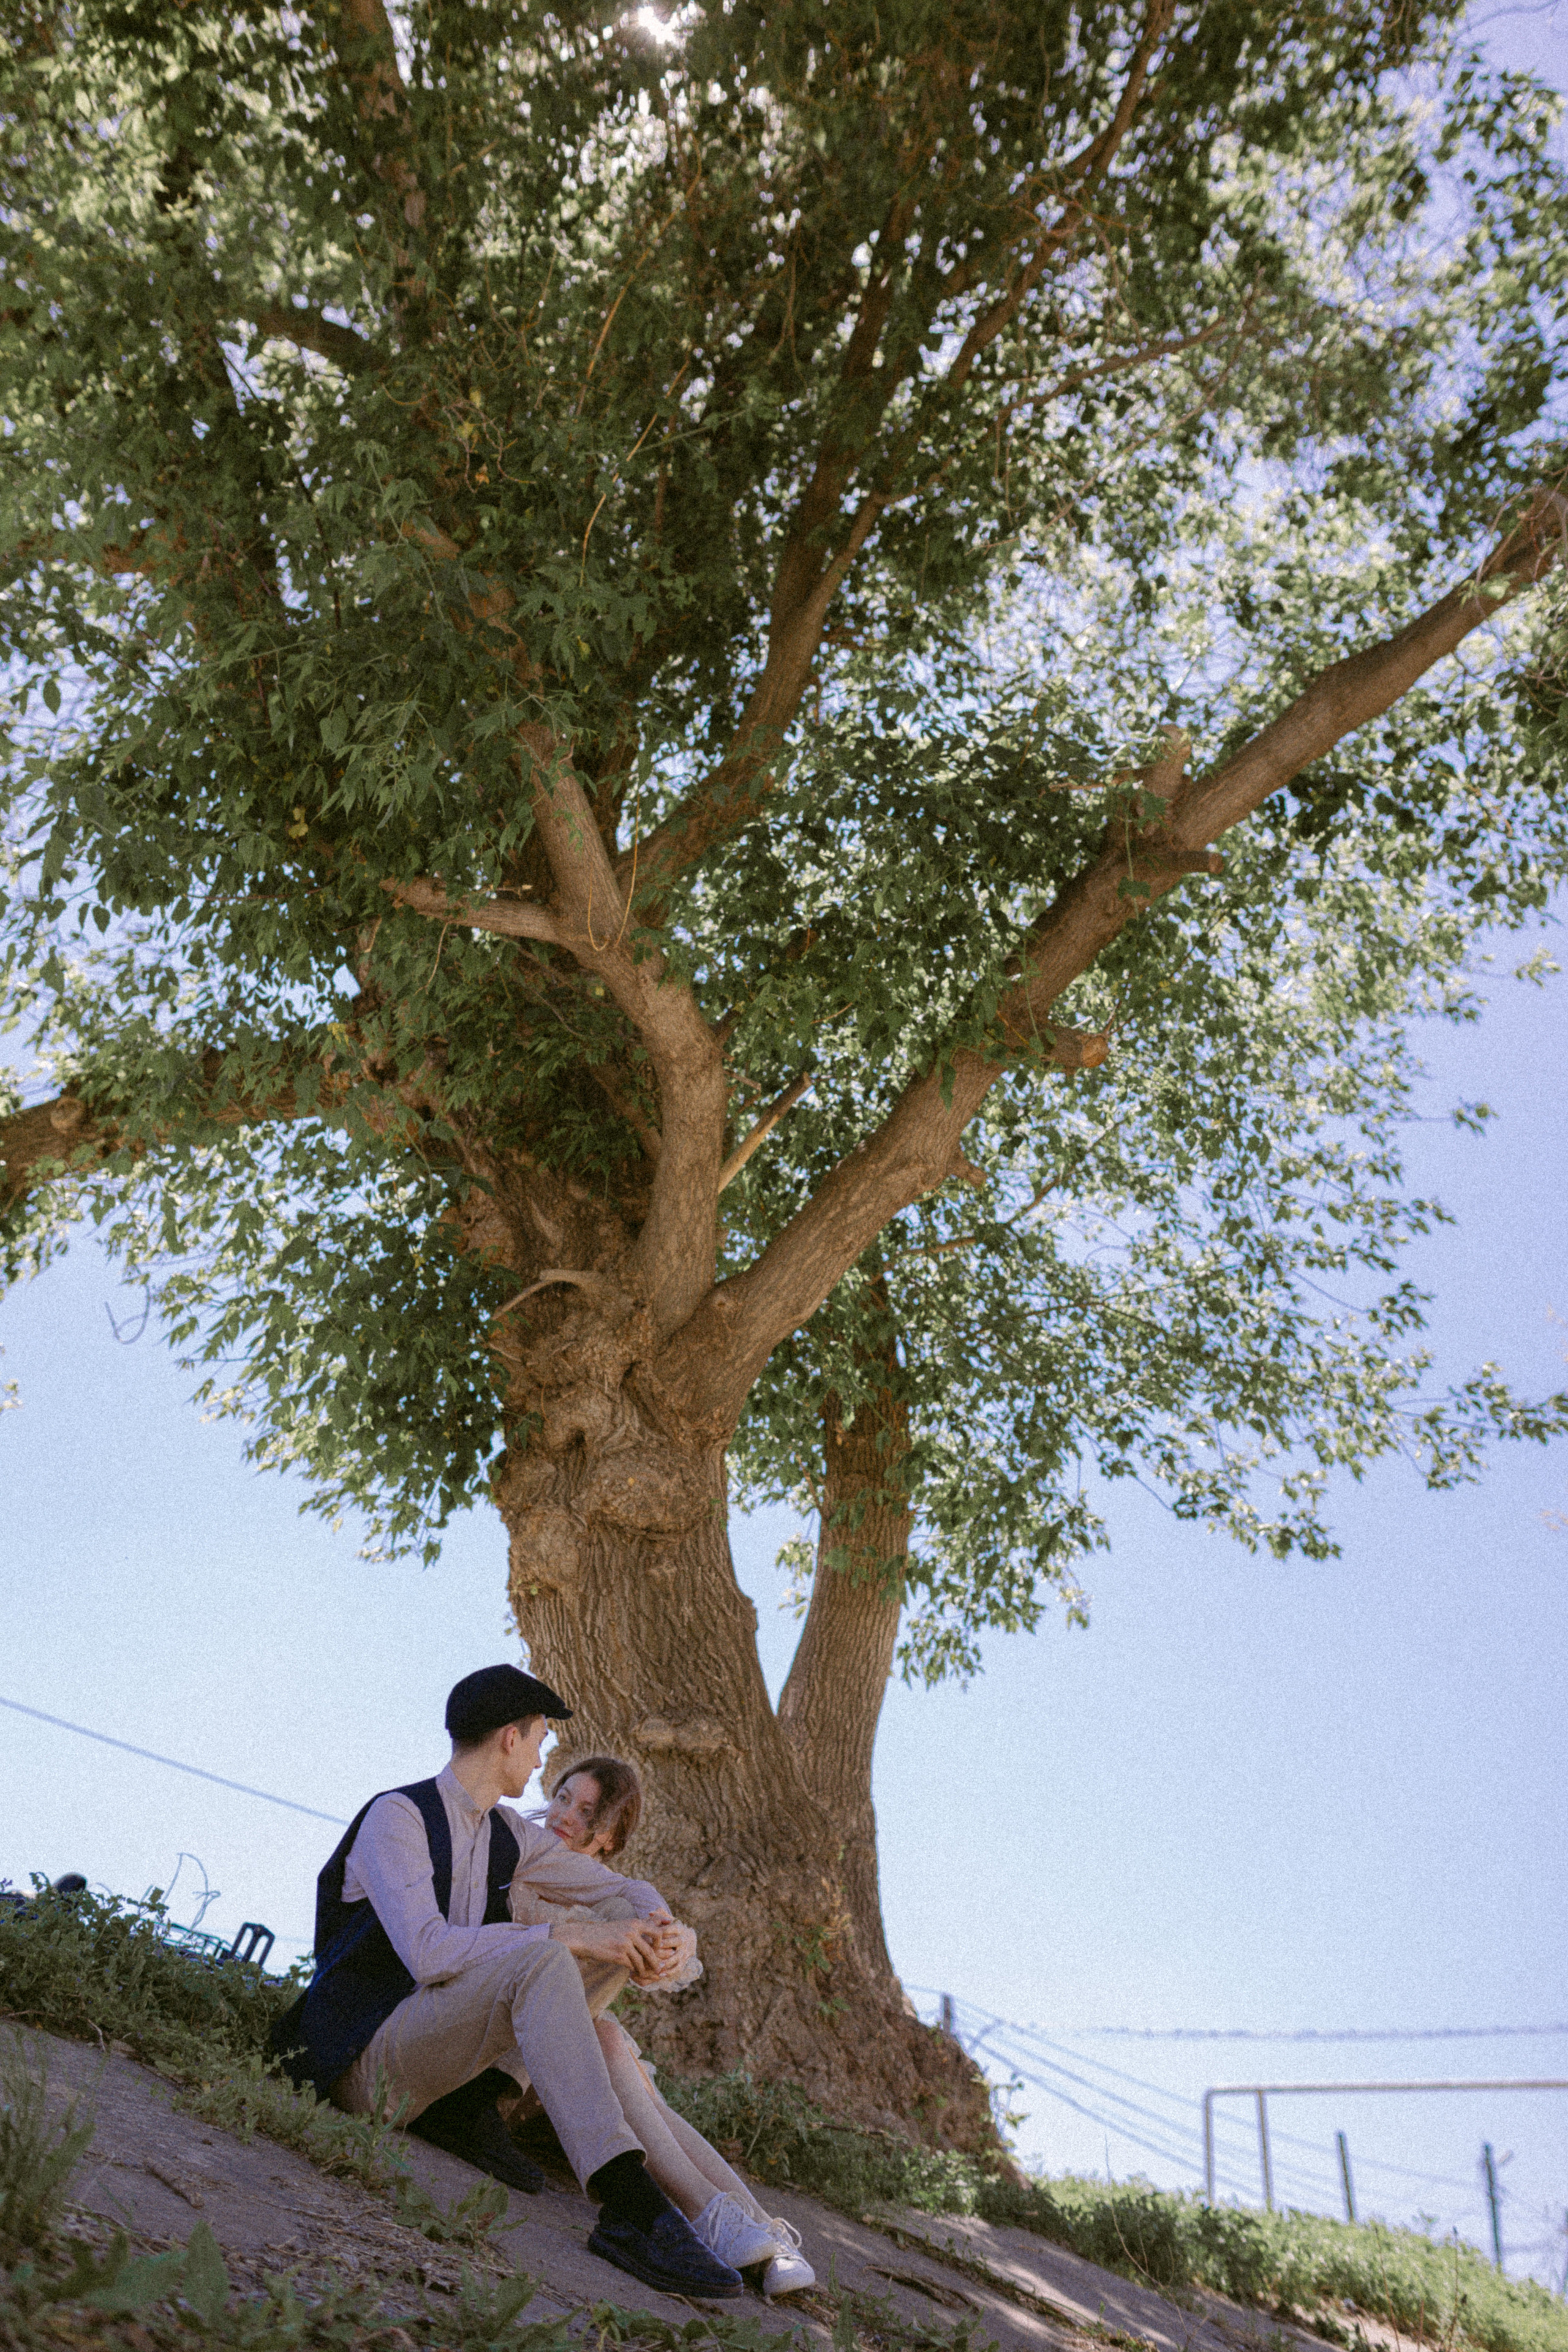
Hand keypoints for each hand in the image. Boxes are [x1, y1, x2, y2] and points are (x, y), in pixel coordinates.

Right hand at [548, 1916, 674, 1976]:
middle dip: (656, 1962)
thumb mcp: (624, 1925)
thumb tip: (658, 1927)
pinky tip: (634, 1973)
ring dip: (644, 1970)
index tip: (659, 1950)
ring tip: (646, 1974)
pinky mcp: (618, 1955)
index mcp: (635, 1923)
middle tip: (660, 1969)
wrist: (586, 1937)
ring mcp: (625, 1944)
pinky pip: (631, 1966)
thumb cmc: (606, 1932)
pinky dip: (634, 1971)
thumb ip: (639, 1927)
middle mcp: (632, 1931)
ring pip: (641, 1961)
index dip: (661, 1943)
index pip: (657, 1932)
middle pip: (651, 1950)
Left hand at [638, 1921, 697, 1984]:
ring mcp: (683, 1952)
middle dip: (668, 1944)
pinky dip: (670, 1972)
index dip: (667, 1930)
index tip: (658, 1932)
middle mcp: (683, 1940)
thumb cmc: (671, 1929)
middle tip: (657, 1947)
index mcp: (680, 1928)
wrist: (686, 1940)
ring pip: (678, 1957)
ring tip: (659, 1966)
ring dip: (669, 1961)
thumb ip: (659, 1916)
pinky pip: (677, 1968)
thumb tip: (650, 1913)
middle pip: (677, 1941)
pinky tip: (660, 1975)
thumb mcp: (667, 1921)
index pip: (675, 1927)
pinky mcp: (682, 1962)